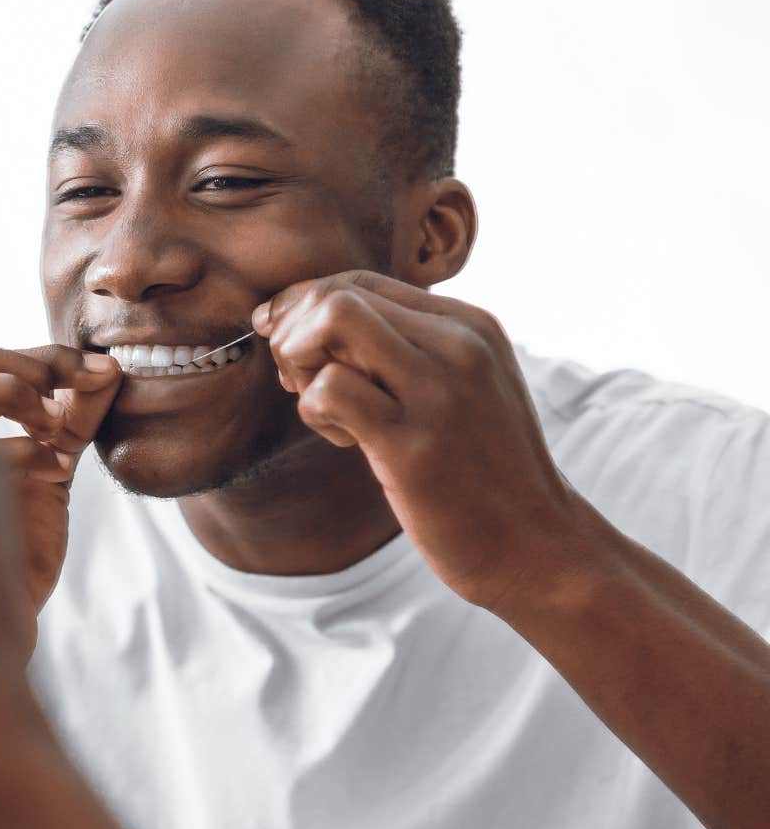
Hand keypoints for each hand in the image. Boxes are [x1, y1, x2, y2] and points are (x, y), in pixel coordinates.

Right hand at [0, 336, 121, 608]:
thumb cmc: (13, 548)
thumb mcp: (55, 466)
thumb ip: (77, 416)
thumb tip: (111, 368)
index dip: (41, 355)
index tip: (98, 372)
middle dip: (23, 363)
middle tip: (70, 396)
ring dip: (11, 391)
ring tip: (54, 426)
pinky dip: (16, 447)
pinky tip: (52, 470)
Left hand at [254, 270, 588, 609]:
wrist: (536, 546)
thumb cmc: (479, 470)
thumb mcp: (457, 388)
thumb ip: (400, 349)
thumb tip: (300, 319)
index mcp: (469, 325)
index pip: (358, 282)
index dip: (305, 308)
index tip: (291, 347)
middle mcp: (458, 345)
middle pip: (336, 294)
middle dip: (294, 334)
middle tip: (302, 381)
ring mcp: (438, 392)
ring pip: (330, 322)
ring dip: (300, 365)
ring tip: (326, 409)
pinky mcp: (413, 444)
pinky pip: (329, 389)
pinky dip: (314, 410)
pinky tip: (343, 440)